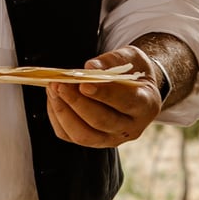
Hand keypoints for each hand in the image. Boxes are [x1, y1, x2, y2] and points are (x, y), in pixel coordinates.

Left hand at [46, 46, 161, 147]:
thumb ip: (111, 61)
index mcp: (146, 104)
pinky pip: (70, 136)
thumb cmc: (132, 70)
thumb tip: (89, 68)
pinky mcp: (95, 142)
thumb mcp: (129, 57)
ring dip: (63, 112)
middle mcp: (132, 127)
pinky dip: (58, 118)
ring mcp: (113, 139)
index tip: (84, 84)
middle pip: (102, 121)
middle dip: (77, 103)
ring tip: (52, 89)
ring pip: (84, 135)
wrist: (136, 87)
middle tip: (59, 84)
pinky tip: (53, 99)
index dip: (104, 94)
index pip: (126, 102)